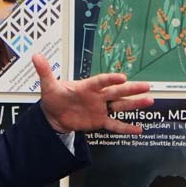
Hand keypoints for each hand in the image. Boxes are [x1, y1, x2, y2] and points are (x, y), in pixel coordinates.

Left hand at [33, 53, 152, 134]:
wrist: (54, 114)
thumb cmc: (54, 97)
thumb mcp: (48, 85)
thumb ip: (45, 72)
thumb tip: (36, 56)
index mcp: (87, 86)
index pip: (100, 81)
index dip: (110, 79)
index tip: (122, 77)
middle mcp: (97, 96)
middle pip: (116, 91)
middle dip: (131, 89)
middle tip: (147, 86)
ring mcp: (100, 108)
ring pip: (120, 106)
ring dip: (134, 104)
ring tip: (149, 101)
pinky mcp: (99, 121)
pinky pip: (114, 125)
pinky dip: (125, 127)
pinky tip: (138, 129)